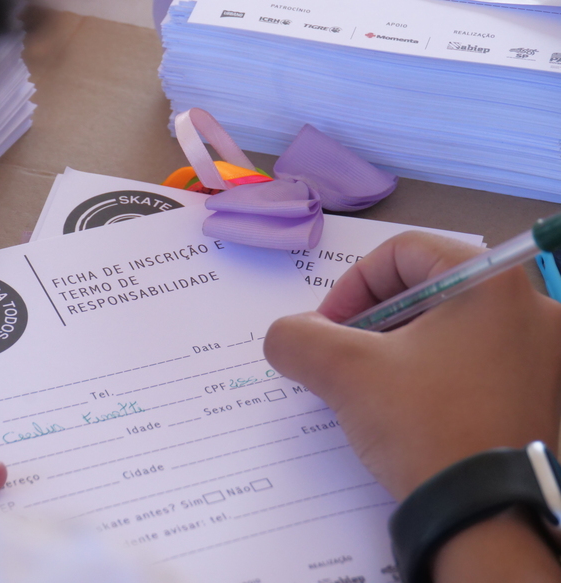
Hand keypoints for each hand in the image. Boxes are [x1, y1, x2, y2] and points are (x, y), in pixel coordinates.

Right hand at [264, 231, 560, 500]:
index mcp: (493, 284)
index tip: (330, 328)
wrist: (485, 518)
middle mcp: (530, 308)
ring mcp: (540, 352)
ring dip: (397, 345)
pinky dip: (429, 367)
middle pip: (427, 286)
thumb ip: (297, 338)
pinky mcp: (536, 388)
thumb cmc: (425, 429)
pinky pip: (470, 356)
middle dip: (373, 320)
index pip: (404, 251)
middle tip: (345, 355)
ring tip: (370, 384)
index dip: (354, 285)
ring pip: (447, 324)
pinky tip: (405, 403)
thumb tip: (285, 334)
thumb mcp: (345, 374)